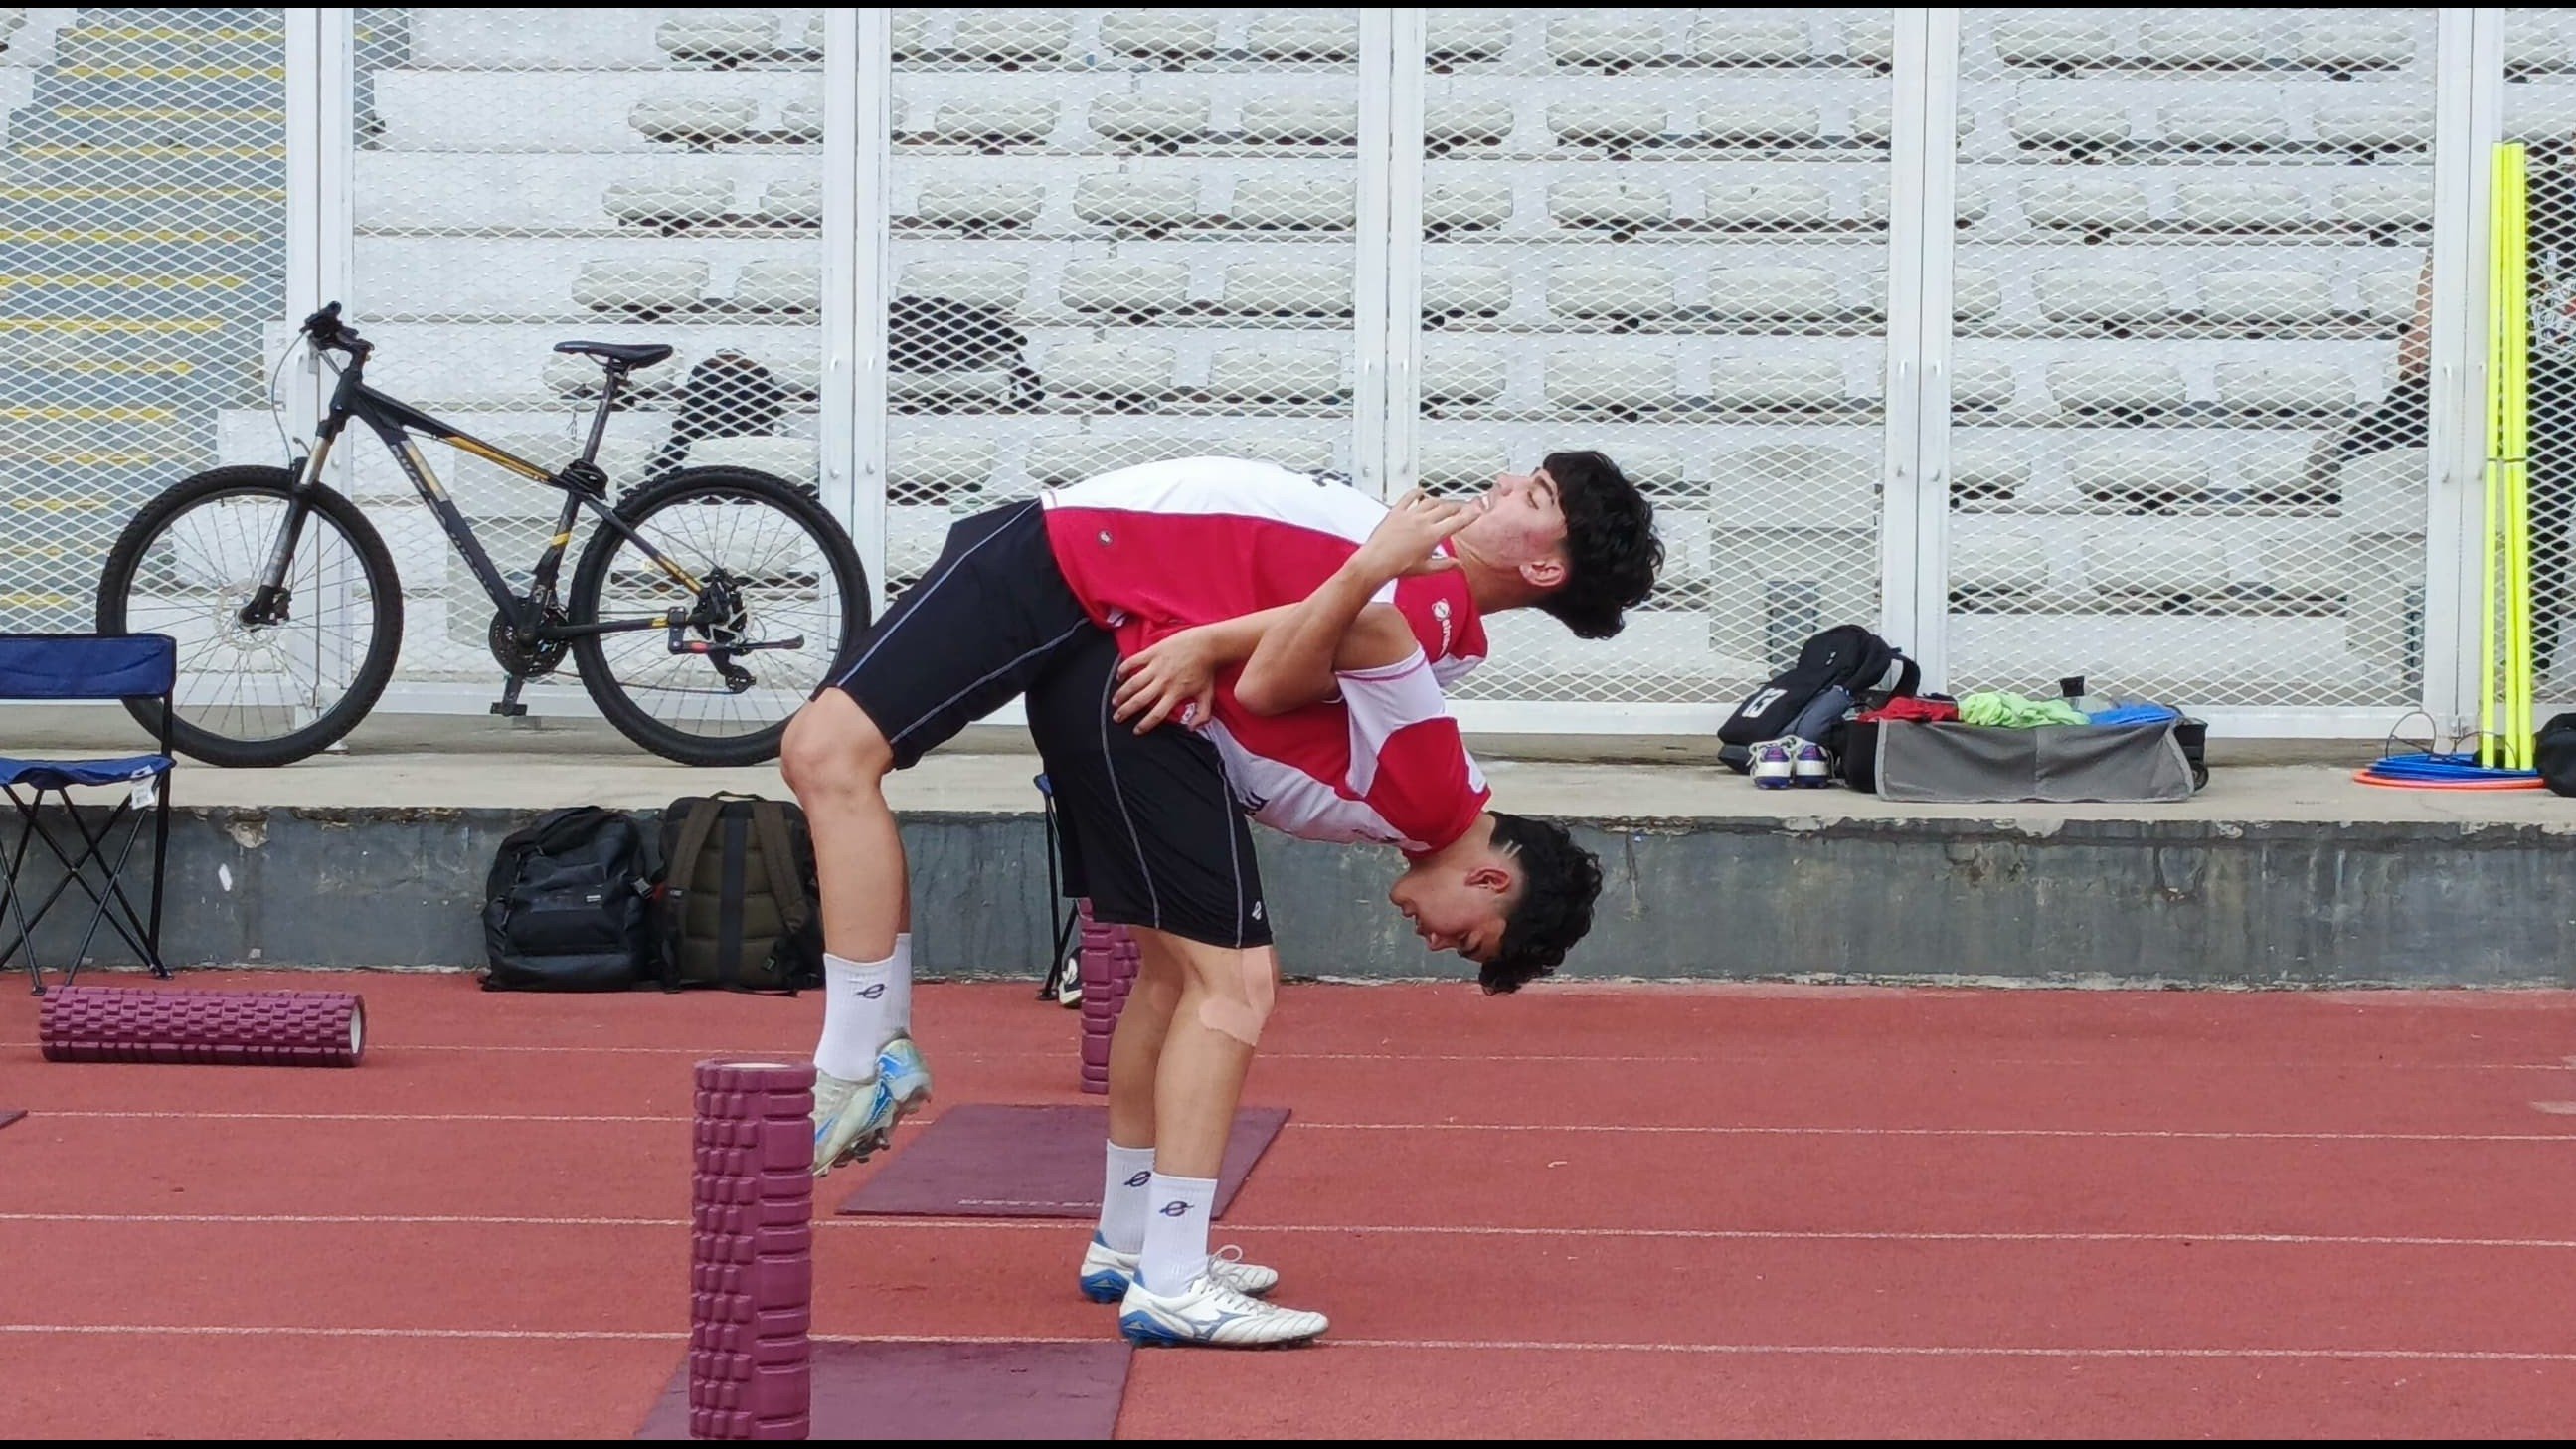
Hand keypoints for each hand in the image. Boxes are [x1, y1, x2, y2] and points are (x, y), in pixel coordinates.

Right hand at [1112, 628, 1220, 732]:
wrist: (1207, 645)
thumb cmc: (1207, 670)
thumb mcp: (1207, 695)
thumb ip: (1202, 714)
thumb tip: (1192, 728)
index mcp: (1175, 694)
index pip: (1156, 714)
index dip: (1145, 724)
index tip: (1137, 730)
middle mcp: (1164, 682)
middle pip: (1139, 701)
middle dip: (1126, 711)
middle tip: (1117, 717)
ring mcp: (1157, 667)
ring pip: (1133, 683)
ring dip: (1122, 694)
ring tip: (1115, 701)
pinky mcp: (1153, 653)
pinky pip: (1133, 662)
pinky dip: (1124, 669)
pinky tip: (1119, 676)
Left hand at [1351, 490, 1477, 582]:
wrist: (1375, 562)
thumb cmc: (1398, 567)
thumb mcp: (1426, 568)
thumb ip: (1445, 565)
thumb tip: (1459, 565)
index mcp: (1432, 535)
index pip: (1457, 522)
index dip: (1469, 516)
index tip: (1477, 511)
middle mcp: (1423, 522)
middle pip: (1446, 508)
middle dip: (1458, 507)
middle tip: (1463, 507)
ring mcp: (1409, 515)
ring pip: (1430, 501)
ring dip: (1440, 501)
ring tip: (1446, 503)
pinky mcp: (1396, 512)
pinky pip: (1408, 498)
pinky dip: (1416, 493)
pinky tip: (1421, 491)